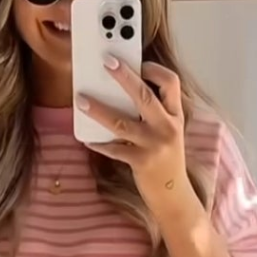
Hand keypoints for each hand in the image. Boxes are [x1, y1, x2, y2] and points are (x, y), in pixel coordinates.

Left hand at [78, 60, 190, 213]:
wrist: (174, 195)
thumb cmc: (167, 159)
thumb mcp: (169, 131)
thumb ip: (155, 112)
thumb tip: (122, 90)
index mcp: (176, 116)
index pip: (171, 83)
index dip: (154, 69)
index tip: (138, 62)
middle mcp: (168, 128)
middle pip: (145, 96)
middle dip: (125, 76)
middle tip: (106, 61)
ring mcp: (154, 145)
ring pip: (122, 123)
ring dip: (99, 110)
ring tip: (81, 100)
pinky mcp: (141, 162)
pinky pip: (114, 149)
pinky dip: (99, 143)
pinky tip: (87, 139)